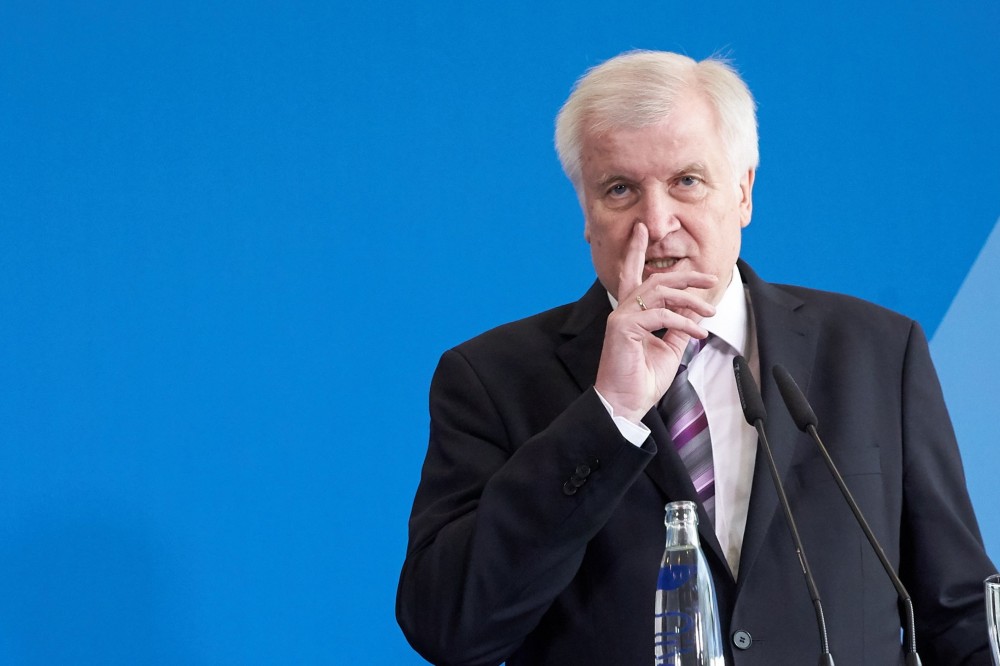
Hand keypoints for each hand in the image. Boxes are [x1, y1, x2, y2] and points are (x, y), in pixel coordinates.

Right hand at [594, 223, 716, 421]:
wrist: (624, 404)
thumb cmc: (641, 380)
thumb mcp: (668, 350)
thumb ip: (678, 329)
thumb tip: (694, 314)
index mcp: (630, 313)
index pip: (632, 274)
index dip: (635, 250)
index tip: (641, 230)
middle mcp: (622, 310)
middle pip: (654, 279)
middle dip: (684, 275)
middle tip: (710, 276)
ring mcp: (620, 317)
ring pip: (659, 293)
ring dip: (690, 299)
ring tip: (711, 310)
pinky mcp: (622, 327)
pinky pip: (660, 316)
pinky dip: (684, 322)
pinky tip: (699, 333)